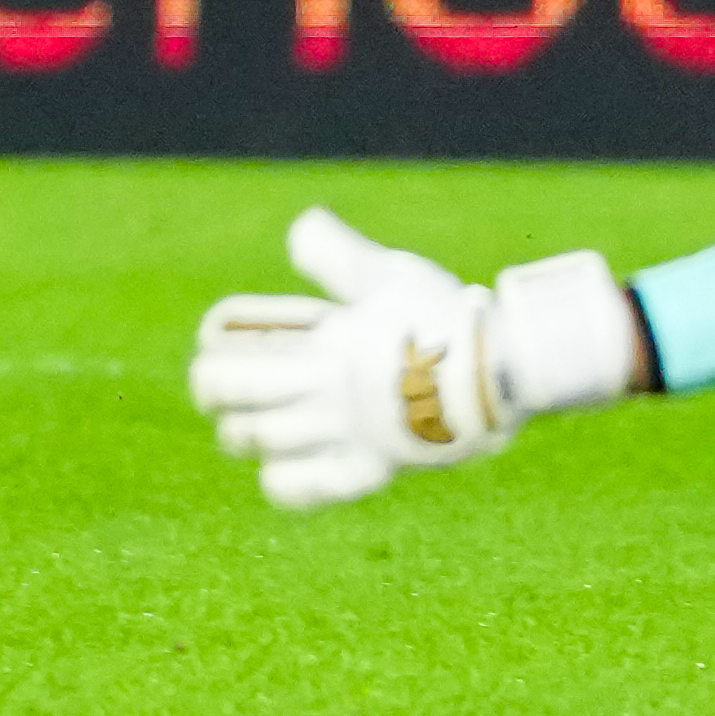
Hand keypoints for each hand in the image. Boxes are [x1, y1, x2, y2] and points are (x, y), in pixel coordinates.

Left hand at [182, 207, 635, 509]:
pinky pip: (305, 488)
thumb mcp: (390, 275)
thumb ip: (337, 255)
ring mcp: (343, 434)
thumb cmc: (445, 318)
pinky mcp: (368, 470)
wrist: (503, 373)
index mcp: (324, 342)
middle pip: (233, 397)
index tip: (212, 344)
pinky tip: (277, 469)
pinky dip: (282, 481)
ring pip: (260, 442)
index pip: (232, 351)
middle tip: (214, 388)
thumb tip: (300, 228)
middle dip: (212, 390)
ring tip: (243, 427)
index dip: (211, 347)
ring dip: (242, 433)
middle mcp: (324, 391)